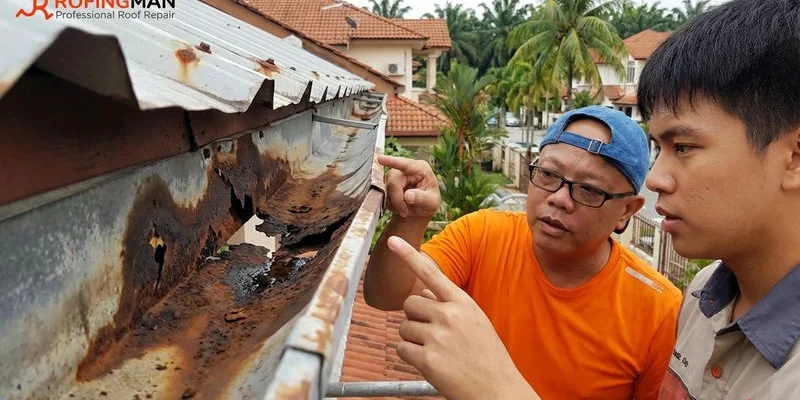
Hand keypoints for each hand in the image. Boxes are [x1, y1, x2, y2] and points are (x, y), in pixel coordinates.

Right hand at [377, 155, 439, 218]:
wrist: (419, 210)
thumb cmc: (428, 203)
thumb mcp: (431, 203)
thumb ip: (422, 198)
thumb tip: (408, 196)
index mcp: (421, 168)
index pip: (405, 165)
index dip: (391, 161)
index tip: (380, 159)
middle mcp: (406, 169)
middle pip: (393, 181)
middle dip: (397, 199)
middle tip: (404, 211)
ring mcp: (395, 175)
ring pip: (385, 188)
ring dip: (393, 203)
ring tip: (404, 209)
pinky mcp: (387, 182)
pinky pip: (382, 194)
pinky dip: (389, 204)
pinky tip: (398, 206)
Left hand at [386, 236, 537, 399]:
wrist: (498, 390)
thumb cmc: (487, 356)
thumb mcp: (476, 321)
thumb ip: (449, 306)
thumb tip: (421, 296)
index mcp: (463, 303)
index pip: (431, 273)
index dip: (409, 255)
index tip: (392, 240)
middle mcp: (449, 316)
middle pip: (409, 304)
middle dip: (415, 317)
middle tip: (433, 334)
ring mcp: (437, 338)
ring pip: (403, 328)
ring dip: (414, 340)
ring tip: (438, 352)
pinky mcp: (427, 360)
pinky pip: (402, 349)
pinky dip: (410, 357)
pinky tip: (430, 363)